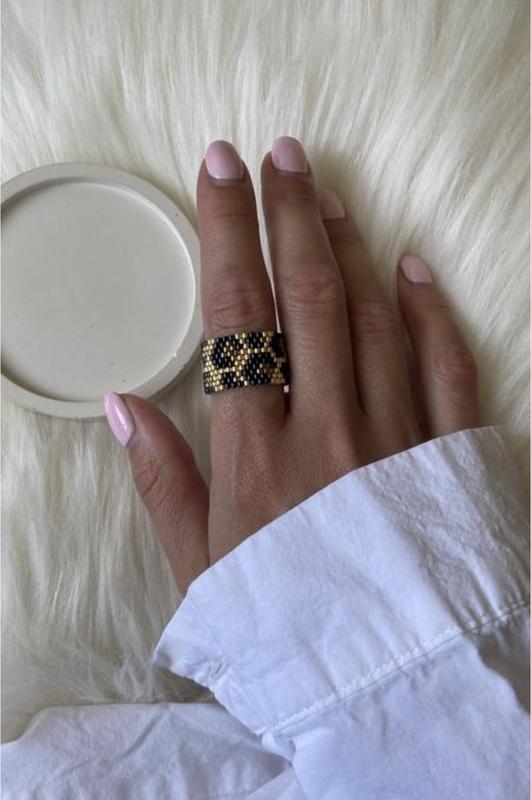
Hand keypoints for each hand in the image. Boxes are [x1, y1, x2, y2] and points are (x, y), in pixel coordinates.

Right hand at [104, 137, 481, 595]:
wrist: (386, 683)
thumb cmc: (284, 623)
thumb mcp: (202, 567)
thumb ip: (163, 482)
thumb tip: (124, 406)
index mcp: (258, 457)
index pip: (237, 317)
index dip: (226, 234)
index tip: (218, 172)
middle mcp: (330, 432)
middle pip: (307, 296)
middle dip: (288, 214)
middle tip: (278, 155)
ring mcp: (398, 440)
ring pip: (373, 317)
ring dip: (348, 247)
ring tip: (327, 195)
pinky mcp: (451, 458)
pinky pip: (447, 366)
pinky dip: (430, 310)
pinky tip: (411, 266)